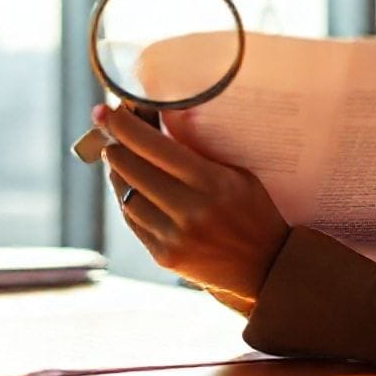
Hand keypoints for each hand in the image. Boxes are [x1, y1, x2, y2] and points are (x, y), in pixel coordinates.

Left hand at [97, 104, 290, 302]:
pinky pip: (132, 221)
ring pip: (126, 195)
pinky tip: (131, 187)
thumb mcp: (237, 174)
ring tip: (119, 157)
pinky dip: (127, 199)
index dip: (124, 125)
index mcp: (212, 182)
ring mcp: (174, 237)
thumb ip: (197, 154)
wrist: (267, 266)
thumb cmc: (254, 211)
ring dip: (118, 172)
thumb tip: (150, 125)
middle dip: (114, 143)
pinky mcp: (164, 256)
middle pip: (132, 168)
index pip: (153, 146)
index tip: (108, 110)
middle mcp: (190, 210)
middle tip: (110, 129)